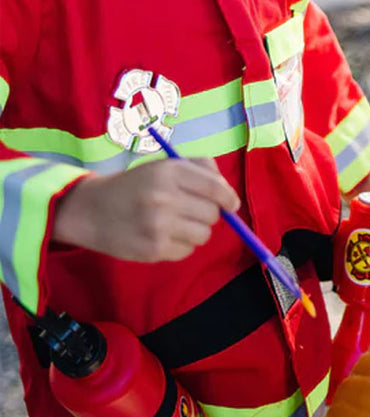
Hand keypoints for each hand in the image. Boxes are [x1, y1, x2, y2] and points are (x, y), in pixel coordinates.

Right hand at [52, 158, 239, 261]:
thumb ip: (200, 169)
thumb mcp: (164, 165)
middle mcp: (164, 198)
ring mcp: (158, 226)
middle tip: (192, 210)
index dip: (229, 198)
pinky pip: (187, 250)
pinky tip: (164, 235)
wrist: (90, 210)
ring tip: (176, 223)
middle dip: (209, 213)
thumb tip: (228, 194)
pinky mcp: (152, 250)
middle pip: (212, 214)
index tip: (231, 205)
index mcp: (170, 172)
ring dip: (196, 230)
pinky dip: (182, 245)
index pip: (215, 188)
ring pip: (203, 235)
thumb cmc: (136, 185)